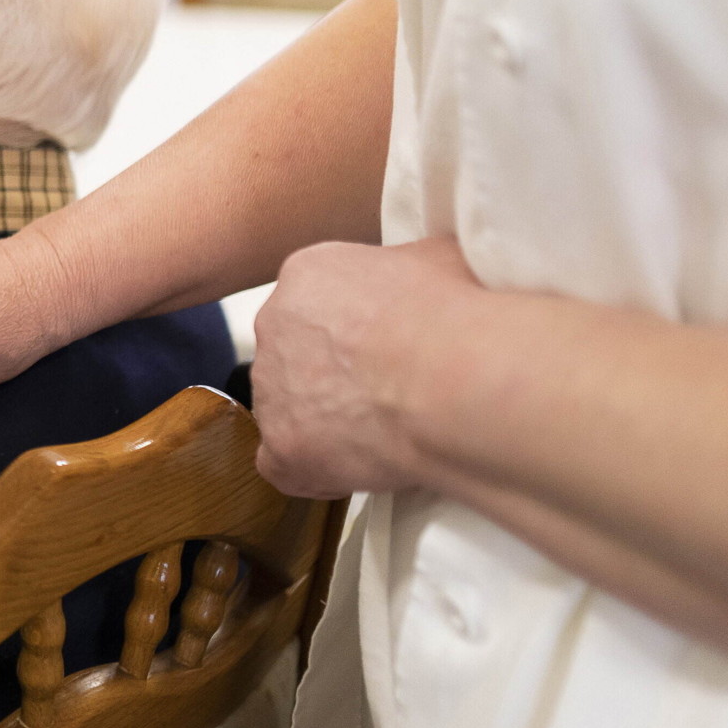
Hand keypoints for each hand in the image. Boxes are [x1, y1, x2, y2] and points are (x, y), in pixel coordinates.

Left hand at [249, 238, 478, 497]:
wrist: (451, 379)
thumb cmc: (456, 315)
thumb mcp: (440, 257)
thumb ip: (406, 266)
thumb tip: (417, 276)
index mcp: (307, 275)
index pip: (316, 305)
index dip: (354, 333)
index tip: (388, 350)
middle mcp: (274, 325)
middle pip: (296, 355)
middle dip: (335, 376)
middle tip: (387, 393)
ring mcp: (272, 389)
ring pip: (288, 408)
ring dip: (325, 422)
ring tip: (383, 432)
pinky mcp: (281, 445)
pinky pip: (282, 463)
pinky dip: (313, 471)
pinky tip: (355, 470)